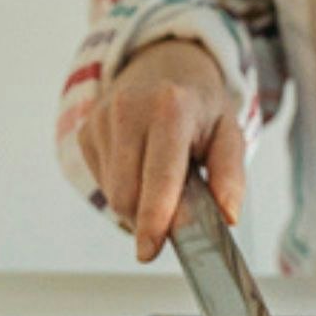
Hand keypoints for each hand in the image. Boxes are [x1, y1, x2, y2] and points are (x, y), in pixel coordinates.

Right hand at [77, 38, 245, 261]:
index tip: (149, 250)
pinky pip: (103, 183)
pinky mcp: (85, 131)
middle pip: (128, 194)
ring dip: (138, 202)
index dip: (154, 217)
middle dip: (149, 217)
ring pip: (113, 193)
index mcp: (170, 108)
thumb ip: (230, 177)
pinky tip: (139, 165)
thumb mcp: (229, 134)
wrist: (163, 65)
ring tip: (159, 176)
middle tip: (175, 209)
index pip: (159, 175)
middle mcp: (129, 109)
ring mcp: (101, 119)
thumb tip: (228, 216)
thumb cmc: (199, 107)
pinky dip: (124, 187)